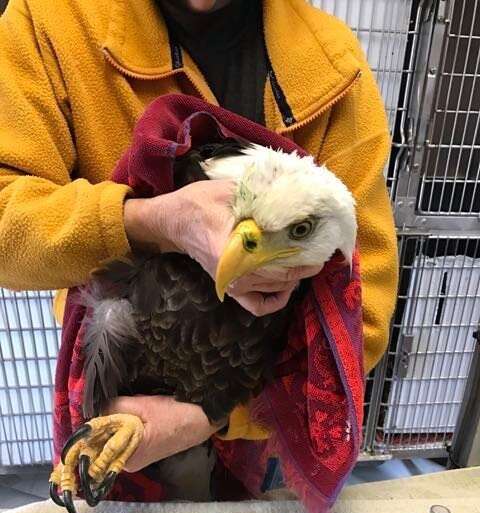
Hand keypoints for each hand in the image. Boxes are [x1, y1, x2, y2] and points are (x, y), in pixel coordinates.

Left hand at [105, 395, 218, 472]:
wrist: (201, 420)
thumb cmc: (173, 416)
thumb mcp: (141, 406)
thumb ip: (114, 407)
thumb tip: (94, 408)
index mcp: (126, 459)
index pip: (95, 445)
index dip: (92, 427)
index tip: (95, 412)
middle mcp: (128, 465)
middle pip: (104, 441)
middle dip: (108, 422)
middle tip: (123, 408)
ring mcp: (135, 459)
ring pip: (114, 438)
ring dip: (118, 422)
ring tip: (134, 410)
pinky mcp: (142, 452)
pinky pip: (124, 438)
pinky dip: (126, 426)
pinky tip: (138, 416)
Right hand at [124, 181, 320, 314]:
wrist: (173, 222)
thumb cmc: (199, 203)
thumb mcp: (230, 191)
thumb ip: (261, 194)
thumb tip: (296, 192)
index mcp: (233, 250)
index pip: (277, 261)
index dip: (303, 255)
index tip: (321, 243)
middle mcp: (235, 274)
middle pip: (281, 277)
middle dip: (306, 264)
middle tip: (323, 249)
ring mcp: (233, 284)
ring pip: (275, 289)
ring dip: (296, 277)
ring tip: (310, 259)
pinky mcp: (232, 288)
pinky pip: (258, 305)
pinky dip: (275, 300)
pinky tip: (288, 287)